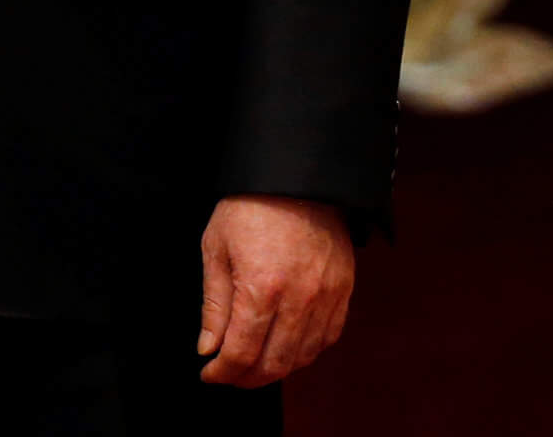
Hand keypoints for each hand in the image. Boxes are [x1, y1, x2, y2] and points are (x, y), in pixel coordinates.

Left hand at [196, 195, 354, 386]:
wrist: (297, 175)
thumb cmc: (251, 206)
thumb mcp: (217, 248)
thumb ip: (214, 305)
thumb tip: (209, 348)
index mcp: (261, 287)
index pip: (241, 353)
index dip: (221, 372)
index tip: (209, 372)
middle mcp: (299, 298)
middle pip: (273, 364)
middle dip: (245, 378)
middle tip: (230, 373)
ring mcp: (326, 296)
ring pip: (302, 357)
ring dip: (275, 369)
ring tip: (255, 363)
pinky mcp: (344, 289)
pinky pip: (328, 338)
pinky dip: (306, 352)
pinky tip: (287, 347)